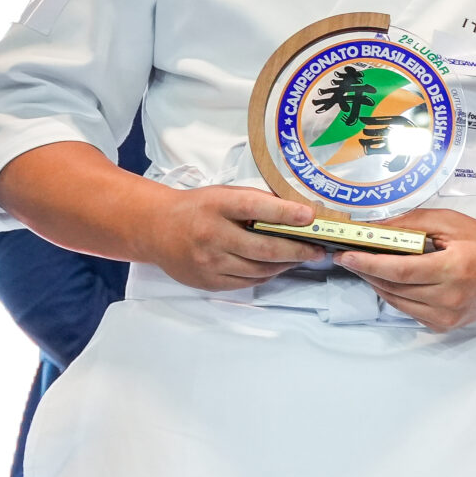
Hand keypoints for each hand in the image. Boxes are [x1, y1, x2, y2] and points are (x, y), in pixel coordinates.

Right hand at [137, 184, 321, 291]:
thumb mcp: (224, 195)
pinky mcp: (207, 281)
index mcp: (217, 206)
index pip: (255, 208)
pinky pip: (247, 281)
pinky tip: (278, 266)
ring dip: (286, 264)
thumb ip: (257, 202)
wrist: (157, 229)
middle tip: (319, 249)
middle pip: (264, 247)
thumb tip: (298, 212)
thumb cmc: (199, 208)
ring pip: (260, 269)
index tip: (310, 216)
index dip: (285, 212)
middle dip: (298, 250)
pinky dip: (267, 274)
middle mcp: (212, 234)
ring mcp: (209, 261)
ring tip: (302, 257)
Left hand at [334, 209, 475, 332]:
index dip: (368, 263)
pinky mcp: (444, 325)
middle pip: (393, 287)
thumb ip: (414, 222)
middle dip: (367, 271)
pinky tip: (392, 279)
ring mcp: (447, 316)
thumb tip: (375, 227)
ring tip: (366, 266)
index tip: (346, 254)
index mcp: (454, 268)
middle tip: (349, 256)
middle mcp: (449, 298)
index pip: (400, 270)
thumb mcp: (452, 222)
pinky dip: (395, 294)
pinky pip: (408, 310)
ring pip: (396, 302)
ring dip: (377, 283)